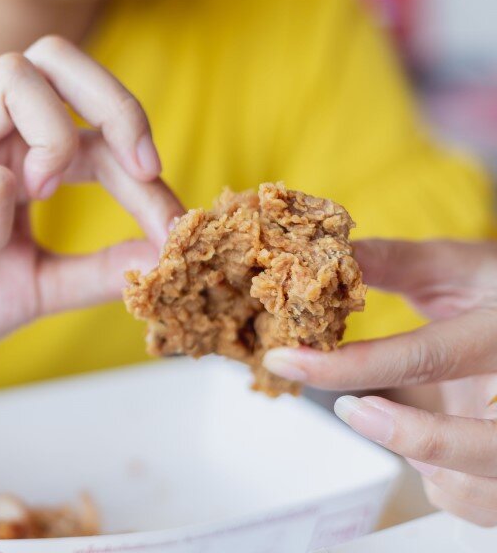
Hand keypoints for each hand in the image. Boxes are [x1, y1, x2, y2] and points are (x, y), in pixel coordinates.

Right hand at [0, 36, 182, 386]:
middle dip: (114, 102)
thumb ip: (98, 269)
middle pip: (50, 55)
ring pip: (10, 77)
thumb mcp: (40, 286)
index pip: (89, 114)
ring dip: (53, 139)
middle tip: (140, 167)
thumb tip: (167, 254)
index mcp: (11, 152)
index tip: (173, 219)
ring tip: (42, 197)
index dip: (143, 154)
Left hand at [263, 239, 496, 525]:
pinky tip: (434, 453)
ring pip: (485, 487)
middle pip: (485, 445)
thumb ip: (395, 264)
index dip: (347, 366)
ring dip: (431, 464)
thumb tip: (326, 258)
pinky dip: (450, 486)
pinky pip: (483, 503)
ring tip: (398, 422)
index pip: (425, 358)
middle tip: (351, 410)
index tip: (285, 361)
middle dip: (410, 437)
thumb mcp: (460, 269)